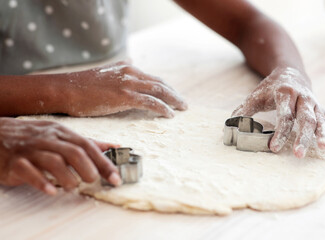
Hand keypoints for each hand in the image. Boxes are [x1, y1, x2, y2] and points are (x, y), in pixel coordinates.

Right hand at [0, 118, 120, 194]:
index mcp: (62, 133)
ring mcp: (31, 150)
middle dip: (88, 169)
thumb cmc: (33, 137)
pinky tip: (51, 191)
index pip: (88, 146)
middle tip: (92, 181)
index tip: (116, 178)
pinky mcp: (14, 162)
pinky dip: (41, 182)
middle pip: (74, 153)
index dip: (104, 163)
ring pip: (54, 161)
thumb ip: (87, 142)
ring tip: (72, 186)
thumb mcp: (61, 134)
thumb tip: (114, 146)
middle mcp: (48, 139)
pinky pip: (28, 171)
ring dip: (68, 177)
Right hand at [64, 61, 186, 116]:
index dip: (165, 88)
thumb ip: (120, 70)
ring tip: (182, 108)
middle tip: (183, 103)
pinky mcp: (125, 96)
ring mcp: (129, 84)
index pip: (153, 78)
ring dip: (173, 100)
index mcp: (127, 67)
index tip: (173, 96)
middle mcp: (131, 73)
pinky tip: (170, 114)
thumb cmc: (82, 85)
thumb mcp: (105, 73)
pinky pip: (151, 102)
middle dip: (173, 93)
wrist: (66, 89)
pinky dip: (163, 108)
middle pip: (160, 83)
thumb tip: (130, 62)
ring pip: (159, 91)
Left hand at [232, 67, 324, 157]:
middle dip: (302, 137)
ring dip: (321, 134)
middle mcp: (302, 97)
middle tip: (299, 154)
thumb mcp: (255, 96)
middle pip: (304, 119)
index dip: (280, 133)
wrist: (289, 72)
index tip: (274, 148)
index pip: (284, 116)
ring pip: (319, 119)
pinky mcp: (319, 107)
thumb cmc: (270, 87)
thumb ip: (243, 111)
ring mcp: (312, 102)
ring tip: (323, 148)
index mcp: (284, 93)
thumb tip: (229, 126)